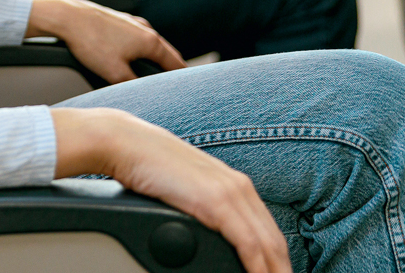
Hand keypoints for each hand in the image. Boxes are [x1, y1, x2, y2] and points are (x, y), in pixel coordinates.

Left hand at [25, 0, 184, 82]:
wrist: (66, 17)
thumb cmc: (89, 41)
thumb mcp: (114, 73)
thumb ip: (133, 84)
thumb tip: (143, 94)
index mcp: (150, 40)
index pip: (175, 63)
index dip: (181, 78)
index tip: (188, 89)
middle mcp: (144, 28)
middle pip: (164, 53)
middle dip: (169, 68)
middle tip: (175, 84)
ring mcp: (130, 22)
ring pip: (148, 44)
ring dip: (153, 58)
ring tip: (154, 73)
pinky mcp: (116, 21)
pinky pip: (134, 38)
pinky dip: (138, 49)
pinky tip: (130, 56)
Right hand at [51, 107, 289, 272]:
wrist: (125, 144)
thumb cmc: (147, 166)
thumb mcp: (185, 187)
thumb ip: (203, 206)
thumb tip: (206, 234)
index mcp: (236, 184)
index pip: (270, 234)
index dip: (276, 263)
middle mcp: (240, 187)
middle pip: (276, 244)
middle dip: (279, 271)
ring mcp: (230, 193)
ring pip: (269, 247)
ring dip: (273, 272)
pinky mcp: (217, 201)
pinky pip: (249, 245)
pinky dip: (258, 269)